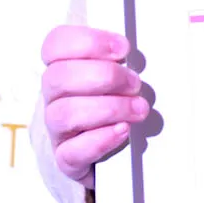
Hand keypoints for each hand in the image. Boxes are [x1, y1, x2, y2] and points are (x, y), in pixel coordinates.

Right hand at [40, 25, 147, 185]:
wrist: (112, 154)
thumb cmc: (118, 103)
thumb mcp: (121, 76)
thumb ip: (123, 60)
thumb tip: (148, 48)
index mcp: (64, 68)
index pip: (55, 44)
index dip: (87, 42)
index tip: (123, 49)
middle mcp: (55, 97)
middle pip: (58, 78)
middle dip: (105, 77)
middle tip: (136, 84)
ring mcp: (57, 130)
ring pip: (64, 114)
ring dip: (108, 108)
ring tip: (138, 109)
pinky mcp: (67, 160)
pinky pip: (70, 152)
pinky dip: (100, 139)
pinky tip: (122, 131)